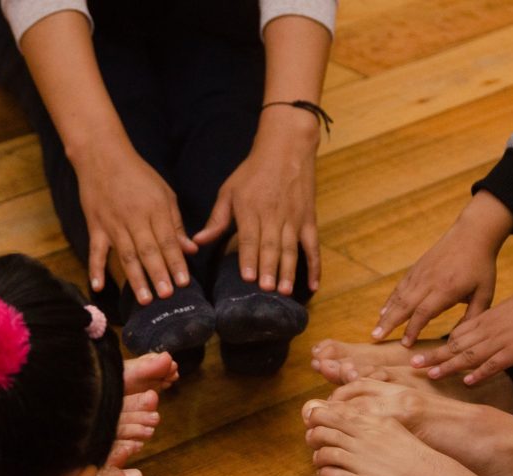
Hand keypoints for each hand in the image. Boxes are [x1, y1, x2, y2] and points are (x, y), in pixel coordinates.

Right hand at [74, 145, 195, 303]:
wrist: (102, 156)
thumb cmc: (138, 175)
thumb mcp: (164, 193)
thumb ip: (176, 224)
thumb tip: (190, 249)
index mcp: (155, 209)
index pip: (168, 240)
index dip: (176, 262)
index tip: (184, 282)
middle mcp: (134, 218)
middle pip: (148, 250)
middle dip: (159, 274)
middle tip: (167, 296)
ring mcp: (113, 224)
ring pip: (126, 255)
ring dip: (135, 278)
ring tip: (145, 299)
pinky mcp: (95, 226)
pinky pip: (96, 250)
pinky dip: (95, 269)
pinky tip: (99, 287)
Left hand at [192, 106, 320, 294]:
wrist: (287, 147)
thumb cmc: (253, 171)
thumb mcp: (229, 190)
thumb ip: (217, 219)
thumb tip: (197, 241)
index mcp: (251, 208)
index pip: (250, 237)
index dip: (250, 257)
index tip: (248, 277)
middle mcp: (273, 214)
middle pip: (271, 246)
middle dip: (269, 269)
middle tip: (266, 290)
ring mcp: (294, 218)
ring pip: (291, 248)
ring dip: (289, 271)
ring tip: (285, 291)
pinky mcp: (308, 220)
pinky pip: (313, 246)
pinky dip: (315, 266)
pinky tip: (314, 285)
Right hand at [372, 190, 512, 345]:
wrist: (472, 234)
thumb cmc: (481, 266)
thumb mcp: (485, 294)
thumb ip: (473, 316)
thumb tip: (460, 338)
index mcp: (447, 289)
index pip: (424, 312)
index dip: (412, 329)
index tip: (405, 344)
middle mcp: (429, 281)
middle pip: (405, 305)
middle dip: (389, 323)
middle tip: (375, 337)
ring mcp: (420, 273)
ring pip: (399, 296)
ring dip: (386, 313)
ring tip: (375, 329)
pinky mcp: (417, 268)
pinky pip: (400, 287)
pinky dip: (390, 300)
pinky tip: (383, 311)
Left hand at [411, 251, 512, 384]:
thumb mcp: (507, 314)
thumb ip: (492, 327)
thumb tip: (482, 339)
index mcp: (485, 320)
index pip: (455, 334)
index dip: (437, 346)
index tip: (420, 353)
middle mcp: (488, 330)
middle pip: (455, 344)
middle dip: (433, 356)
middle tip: (412, 365)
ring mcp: (501, 340)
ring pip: (469, 354)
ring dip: (449, 365)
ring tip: (430, 375)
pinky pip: (495, 362)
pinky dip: (480, 372)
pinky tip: (467, 381)